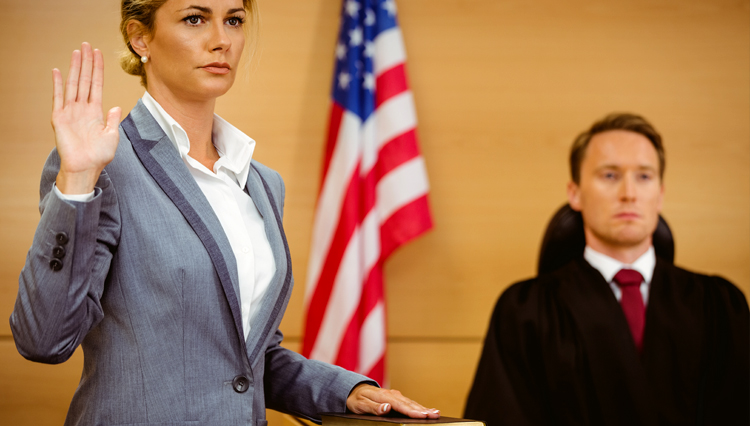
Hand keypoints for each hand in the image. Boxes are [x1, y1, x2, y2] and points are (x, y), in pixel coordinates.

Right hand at [52, 42, 120, 194]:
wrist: (86, 168)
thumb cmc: (99, 155)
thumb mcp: (112, 136)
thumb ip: (113, 120)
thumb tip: (117, 107)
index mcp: (96, 112)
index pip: (97, 85)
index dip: (98, 70)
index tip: (99, 54)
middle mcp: (83, 108)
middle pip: (84, 80)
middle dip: (87, 63)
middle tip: (87, 45)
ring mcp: (71, 112)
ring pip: (73, 84)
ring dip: (75, 68)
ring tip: (77, 52)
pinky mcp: (60, 118)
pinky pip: (58, 98)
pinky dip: (57, 85)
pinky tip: (57, 71)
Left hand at [346, 384, 439, 418]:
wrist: (353, 389)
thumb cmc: (356, 398)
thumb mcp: (360, 404)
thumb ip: (373, 407)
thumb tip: (387, 407)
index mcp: (384, 396)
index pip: (400, 405)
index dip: (412, 411)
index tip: (422, 416)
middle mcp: (391, 394)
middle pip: (409, 404)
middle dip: (423, 410)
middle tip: (435, 415)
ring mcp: (394, 395)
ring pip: (411, 402)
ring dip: (423, 408)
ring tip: (435, 413)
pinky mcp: (396, 397)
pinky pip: (409, 402)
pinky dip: (418, 406)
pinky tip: (426, 410)